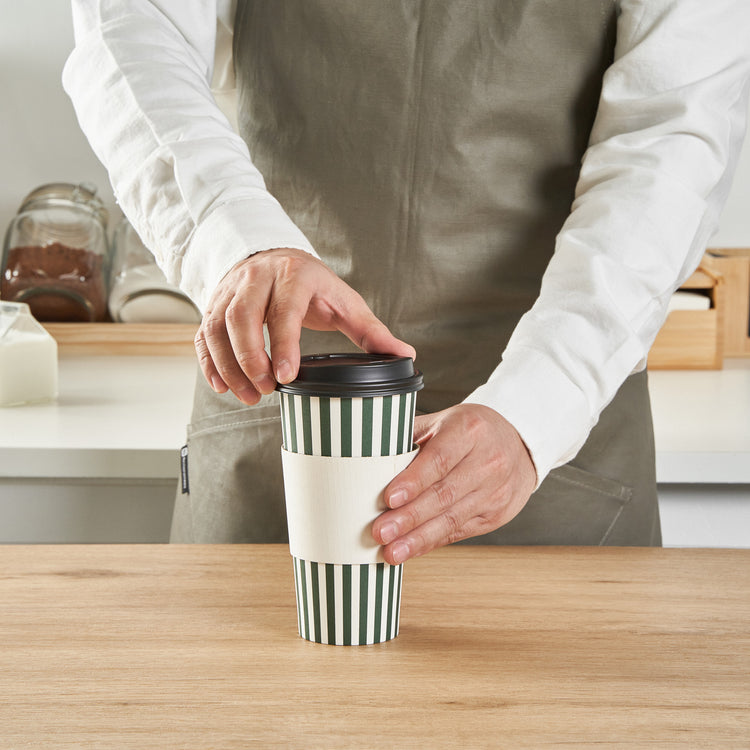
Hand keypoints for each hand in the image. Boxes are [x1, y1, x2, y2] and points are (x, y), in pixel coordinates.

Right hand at [194, 248, 415, 403]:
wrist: (274, 256)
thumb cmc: (313, 284)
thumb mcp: (345, 301)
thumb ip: (371, 331)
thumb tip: (404, 355)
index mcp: (294, 275)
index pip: (284, 310)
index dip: (282, 344)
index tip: (285, 377)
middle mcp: (257, 278)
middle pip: (242, 317)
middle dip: (250, 359)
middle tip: (265, 391)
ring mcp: (231, 290)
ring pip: (218, 327)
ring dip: (229, 365)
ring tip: (247, 396)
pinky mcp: (214, 304)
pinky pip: (204, 334)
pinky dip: (209, 362)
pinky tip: (221, 386)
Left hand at [372, 404, 536, 563]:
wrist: (520, 444)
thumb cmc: (472, 431)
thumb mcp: (445, 421)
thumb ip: (412, 436)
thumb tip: (370, 456)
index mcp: (470, 431)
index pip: (440, 459)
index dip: (414, 481)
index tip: (388, 498)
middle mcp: (488, 461)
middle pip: (444, 494)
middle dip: (409, 517)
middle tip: (380, 532)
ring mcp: (496, 491)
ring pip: (452, 518)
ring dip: (419, 538)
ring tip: (391, 551)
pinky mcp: (497, 514)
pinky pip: (460, 531)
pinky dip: (433, 542)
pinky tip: (412, 549)